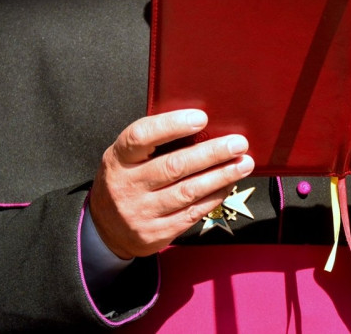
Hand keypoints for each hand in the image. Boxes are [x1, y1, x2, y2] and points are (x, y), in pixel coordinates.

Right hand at [88, 109, 253, 258]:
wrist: (106, 230)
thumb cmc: (127, 180)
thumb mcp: (127, 158)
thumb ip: (155, 144)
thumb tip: (202, 126)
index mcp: (118, 158)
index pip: (142, 136)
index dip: (171, 125)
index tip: (201, 118)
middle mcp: (127, 186)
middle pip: (174, 166)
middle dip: (211, 153)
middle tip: (238, 143)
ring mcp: (141, 212)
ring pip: (188, 191)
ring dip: (221, 175)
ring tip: (244, 163)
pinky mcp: (156, 233)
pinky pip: (192, 213)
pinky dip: (215, 196)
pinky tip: (229, 184)